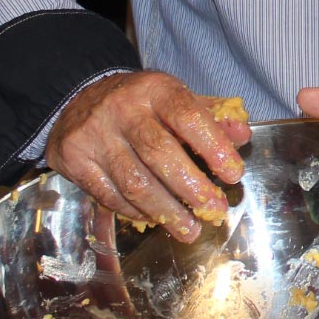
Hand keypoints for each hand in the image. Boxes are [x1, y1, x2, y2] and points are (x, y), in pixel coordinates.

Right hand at [46, 71, 251, 241]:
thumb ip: (211, 117)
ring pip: (134, 182)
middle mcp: (123, 110)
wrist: (78, 98)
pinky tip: (156, 219)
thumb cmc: (140, 104)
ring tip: (190, 229)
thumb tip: (242, 135)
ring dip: (167, 211)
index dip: (213, 146)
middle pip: (160, 153)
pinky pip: (110, 195)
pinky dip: (136, 212)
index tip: (233, 173)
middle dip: (191, 187)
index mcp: (155, 89)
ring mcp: (96, 135)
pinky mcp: (75, 160)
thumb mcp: (175, 99)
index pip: (187, 116)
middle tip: (215, 210)